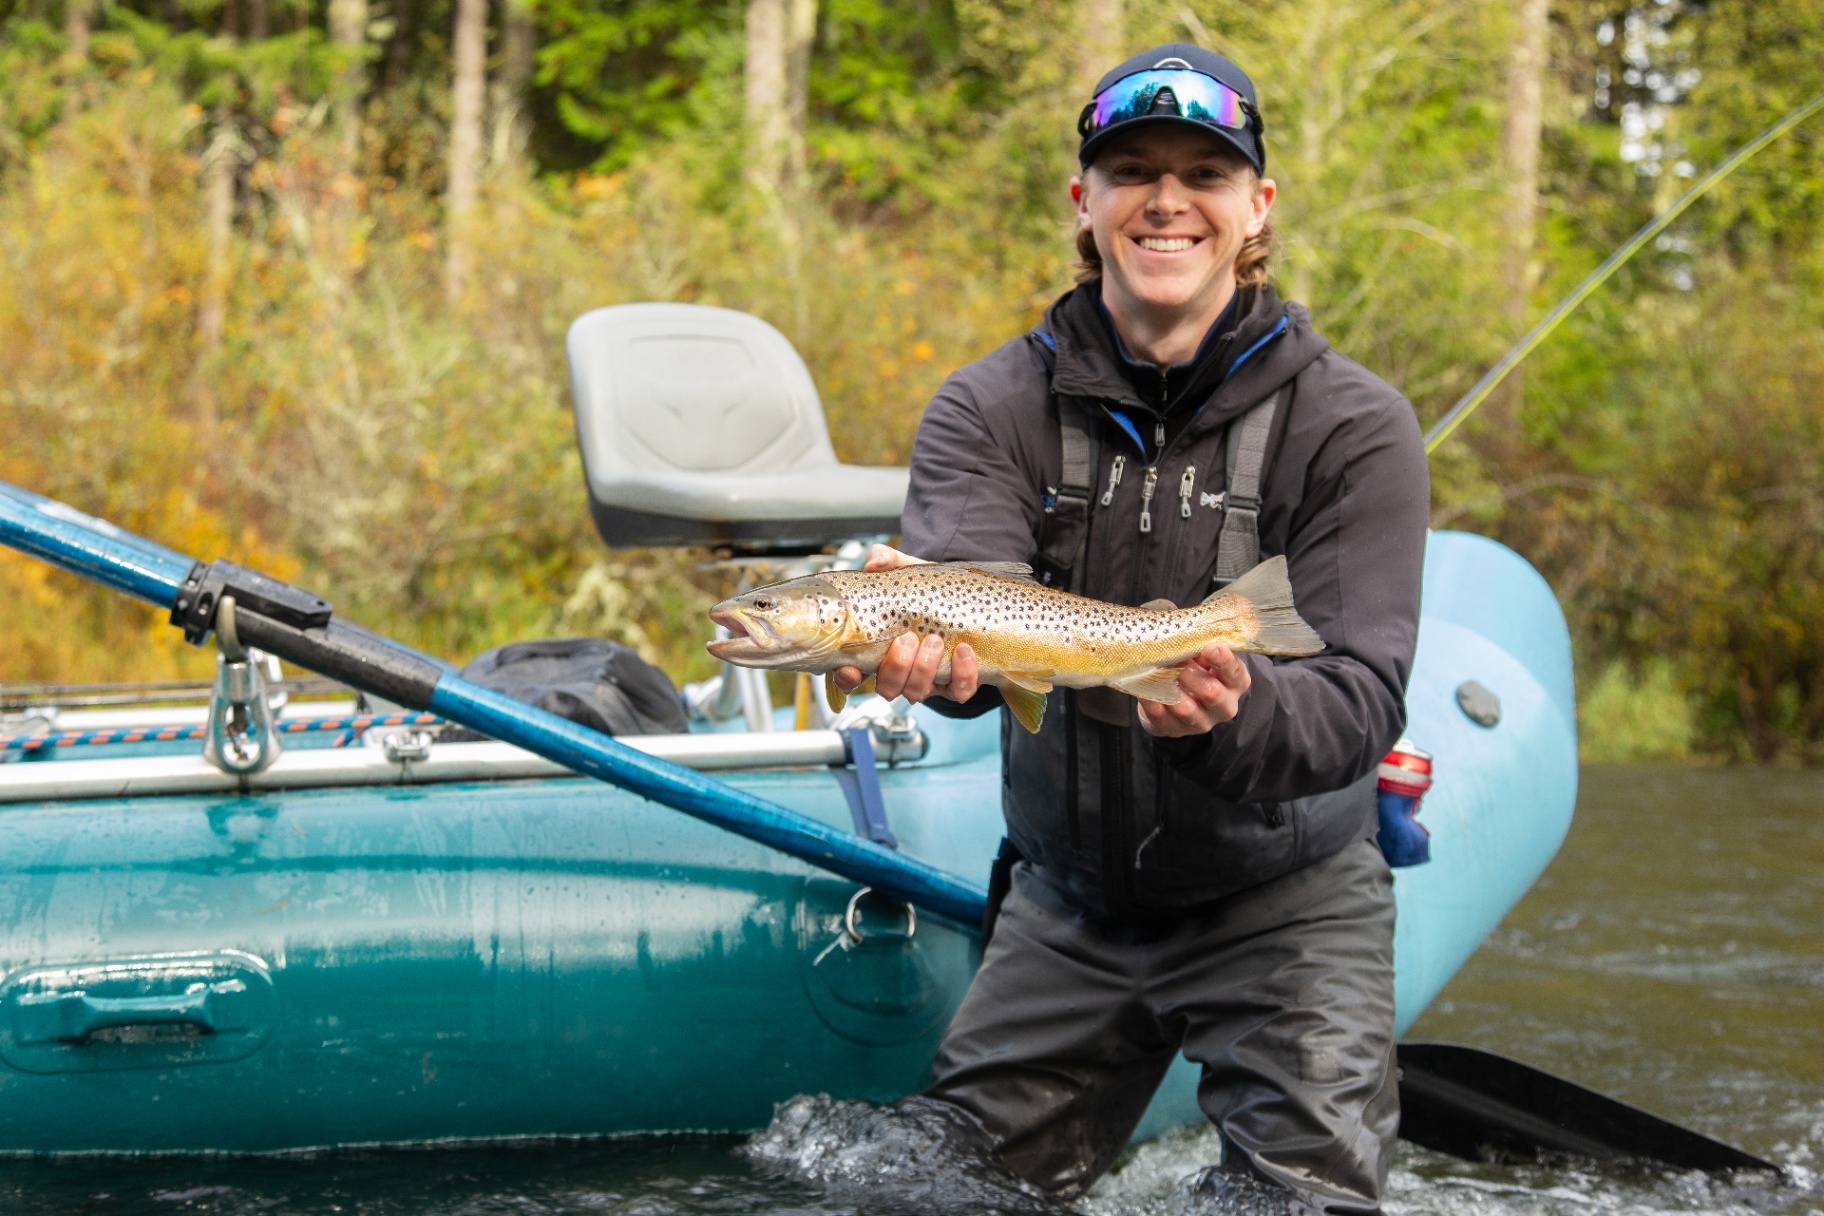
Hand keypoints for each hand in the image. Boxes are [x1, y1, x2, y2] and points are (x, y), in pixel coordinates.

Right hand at [833, 545, 975, 703]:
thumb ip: (885, 560)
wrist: (962, 594)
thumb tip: (874, 562)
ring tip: (934, 640)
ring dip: (923, 670)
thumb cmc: (922, 587)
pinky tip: (963, 651)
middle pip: (887, 689)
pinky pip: (959, 691)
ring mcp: (926, 680)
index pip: (851, 675)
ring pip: (917, 693)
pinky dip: (961, 675)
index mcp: (876, 650)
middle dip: (895, 668)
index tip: (850, 668)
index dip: (847, 678)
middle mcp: (899, 671)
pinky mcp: (956, 683)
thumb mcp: (903, 570)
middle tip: (907, 639)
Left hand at [1137, 643, 1250, 737]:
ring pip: (1185, 708)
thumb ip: (1195, 639)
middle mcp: (1223, 706)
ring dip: (1168, 686)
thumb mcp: (1202, 655)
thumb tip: (1173, 615)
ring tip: (1156, 670)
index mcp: (1235, 683)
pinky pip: (1159, 715)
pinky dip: (1149, 698)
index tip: (1209, 647)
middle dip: (1189, 673)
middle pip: (1211, 692)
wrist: (1177, 704)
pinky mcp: (1174, 730)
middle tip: (1174, 659)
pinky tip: (1142, 685)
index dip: (1223, 660)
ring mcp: (1200, 722)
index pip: (1235, 672)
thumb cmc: (1194, 671)